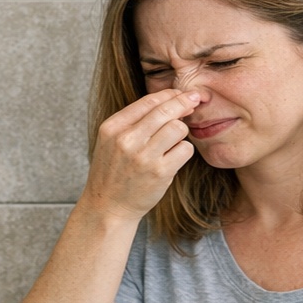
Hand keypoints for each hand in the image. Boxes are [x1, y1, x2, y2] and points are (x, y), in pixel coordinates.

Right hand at [78, 89, 199, 222]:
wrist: (108, 207)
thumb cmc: (114, 172)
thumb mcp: (111, 141)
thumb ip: (133, 121)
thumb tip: (171, 100)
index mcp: (112, 128)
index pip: (148, 101)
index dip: (169, 94)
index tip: (181, 94)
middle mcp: (126, 140)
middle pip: (166, 111)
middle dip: (184, 103)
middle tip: (194, 102)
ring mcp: (143, 157)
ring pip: (178, 128)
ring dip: (182, 132)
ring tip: (174, 140)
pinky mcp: (160, 172)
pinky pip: (184, 149)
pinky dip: (183, 151)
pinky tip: (174, 157)